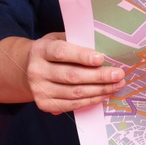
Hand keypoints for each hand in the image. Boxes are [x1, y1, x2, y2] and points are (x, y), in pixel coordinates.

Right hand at [0, 33, 123, 113]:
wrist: (27, 70)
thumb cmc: (51, 52)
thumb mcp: (58, 39)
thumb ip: (76, 42)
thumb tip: (105, 49)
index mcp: (40, 50)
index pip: (61, 53)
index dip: (81, 56)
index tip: (101, 58)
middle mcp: (36, 71)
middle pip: (71, 76)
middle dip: (98, 76)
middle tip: (118, 74)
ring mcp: (39, 90)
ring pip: (74, 93)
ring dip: (99, 90)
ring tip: (117, 85)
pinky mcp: (44, 104)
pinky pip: (72, 104)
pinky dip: (91, 100)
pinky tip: (104, 94)